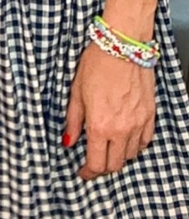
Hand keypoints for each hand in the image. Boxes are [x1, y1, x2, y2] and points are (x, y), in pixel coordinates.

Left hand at [63, 42, 154, 179]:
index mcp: (100, 126)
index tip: (82, 172)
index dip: (88, 172)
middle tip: (93, 160)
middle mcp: (122, 129)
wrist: (122, 46)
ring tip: (107, 146)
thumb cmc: (96, 64)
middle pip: (115, 164)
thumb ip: (73, 120)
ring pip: (130, 155)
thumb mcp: (76, 92)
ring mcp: (138, 123)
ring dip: (118, 155)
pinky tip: (125, 137)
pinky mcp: (149, 115)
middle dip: (102, 166)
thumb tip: (68, 142)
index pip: (97, 163)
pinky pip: (145, 141)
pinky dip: (135, 145)